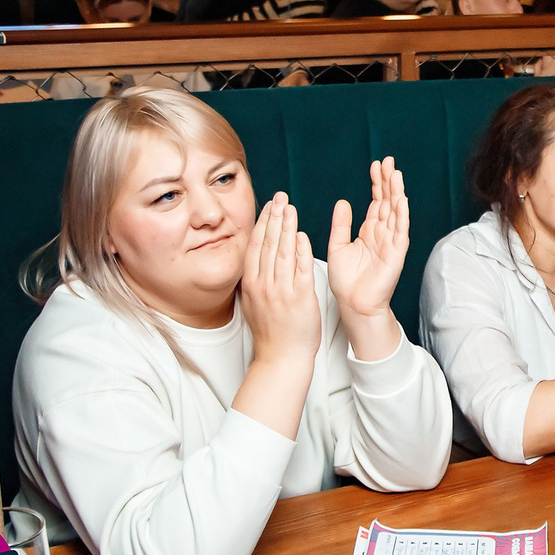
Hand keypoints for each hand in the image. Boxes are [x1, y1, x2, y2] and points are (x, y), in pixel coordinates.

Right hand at [241, 194, 323, 364]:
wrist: (282, 357)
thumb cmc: (271, 332)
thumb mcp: (254, 303)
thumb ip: (256, 280)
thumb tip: (257, 259)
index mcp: (252, 284)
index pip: (256, 246)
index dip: (262, 224)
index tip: (268, 206)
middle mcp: (264, 285)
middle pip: (268, 244)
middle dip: (274, 217)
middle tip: (280, 197)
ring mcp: (281, 291)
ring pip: (283, 252)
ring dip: (287, 227)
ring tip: (290, 208)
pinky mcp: (300, 298)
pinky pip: (300, 270)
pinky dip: (301, 251)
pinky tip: (302, 235)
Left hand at [324, 158, 408, 318]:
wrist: (353, 304)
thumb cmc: (345, 280)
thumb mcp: (337, 246)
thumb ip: (341, 224)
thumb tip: (343, 202)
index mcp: (369, 231)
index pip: (376, 201)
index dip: (377, 183)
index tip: (376, 165)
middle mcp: (383, 234)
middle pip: (388, 202)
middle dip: (388, 182)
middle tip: (388, 161)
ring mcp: (391, 243)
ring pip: (396, 212)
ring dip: (396, 193)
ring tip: (395, 174)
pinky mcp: (395, 254)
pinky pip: (400, 231)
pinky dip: (401, 216)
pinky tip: (401, 200)